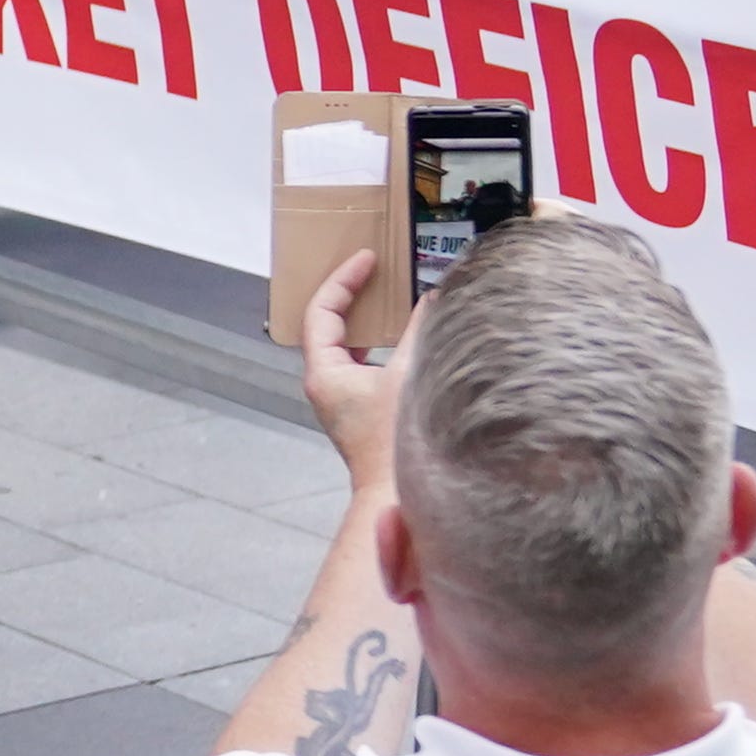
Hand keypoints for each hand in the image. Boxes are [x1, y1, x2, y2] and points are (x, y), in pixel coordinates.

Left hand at [297, 246, 402, 496]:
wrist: (399, 497)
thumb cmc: (397, 441)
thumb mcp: (410, 373)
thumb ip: (420, 330)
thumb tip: (433, 298)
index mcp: (324, 373)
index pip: (322, 312)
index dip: (343, 280)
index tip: (366, 259)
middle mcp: (326, 386)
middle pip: (330, 327)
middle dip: (353, 296)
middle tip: (375, 272)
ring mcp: (342, 401)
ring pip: (348, 348)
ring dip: (369, 322)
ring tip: (392, 298)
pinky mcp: (360, 413)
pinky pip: (363, 366)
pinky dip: (381, 346)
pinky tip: (408, 340)